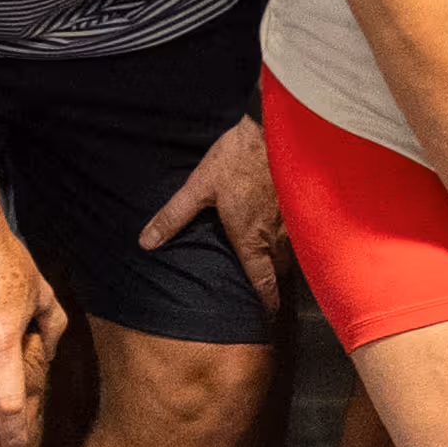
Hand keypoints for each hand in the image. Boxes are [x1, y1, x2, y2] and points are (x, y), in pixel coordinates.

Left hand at [138, 114, 285, 308]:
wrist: (272, 131)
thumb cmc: (236, 160)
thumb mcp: (198, 187)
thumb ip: (173, 216)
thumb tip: (147, 242)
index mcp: (251, 238)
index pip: (262, 280)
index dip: (266, 301)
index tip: (268, 315)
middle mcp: (275, 235)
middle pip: (280, 269)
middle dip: (274, 280)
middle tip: (267, 287)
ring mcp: (292, 219)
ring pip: (292, 250)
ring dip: (284, 258)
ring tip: (275, 261)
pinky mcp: (300, 202)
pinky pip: (299, 230)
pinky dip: (293, 236)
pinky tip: (287, 228)